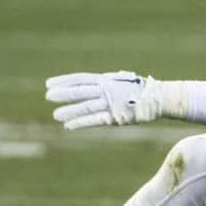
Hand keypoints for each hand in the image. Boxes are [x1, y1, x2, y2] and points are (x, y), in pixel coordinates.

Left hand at [46, 71, 164, 129]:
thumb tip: (91, 84)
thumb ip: (104, 84)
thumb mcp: (119, 81)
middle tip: (48, 96)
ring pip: (86, 106)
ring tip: (55, 115)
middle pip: (81, 91)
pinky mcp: (116, 116)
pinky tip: (68, 126)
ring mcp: (110, 103)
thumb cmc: (138, 89)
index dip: (64, 81)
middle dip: (64, 94)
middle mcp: (106, 90)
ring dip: (70, 111)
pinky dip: (81, 122)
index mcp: (105, 80)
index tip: (49, 83)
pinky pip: (95, 120)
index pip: (80, 79)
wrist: (157, 97)